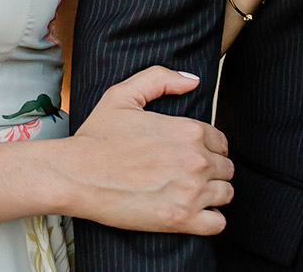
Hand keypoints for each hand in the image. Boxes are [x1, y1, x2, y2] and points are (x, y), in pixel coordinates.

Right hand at [59, 67, 233, 233]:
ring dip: (212, 193)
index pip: (221, 141)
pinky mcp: (182, 219)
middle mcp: (196, 160)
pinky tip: (193, 213)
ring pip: (226, 194)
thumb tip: (193, 81)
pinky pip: (218, 223)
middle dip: (211, 170)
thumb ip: (160, 79)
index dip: (208, 147)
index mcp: (189, 130)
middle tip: (187, 174)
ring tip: (189, 193)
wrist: (76, 175)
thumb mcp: (123, 95)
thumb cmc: (97, 137)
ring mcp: (191, 192)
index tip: (190, 154)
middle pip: (226, 168)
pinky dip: (210, 219)